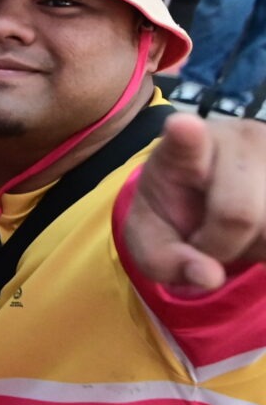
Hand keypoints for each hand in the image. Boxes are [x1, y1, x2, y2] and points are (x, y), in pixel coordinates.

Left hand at [123, 114, 265, 293]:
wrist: (205, 195)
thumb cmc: (174, 212)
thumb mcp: (150, 238)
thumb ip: (163, 260)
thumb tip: (208, 277)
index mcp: (183, 149)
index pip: (186, 140)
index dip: (187, 137)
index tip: (183, 127)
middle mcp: (239, 140)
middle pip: (238, 214)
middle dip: (220, 246)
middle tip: (206, 238)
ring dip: (256, 247)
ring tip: (236, 229)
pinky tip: (260, 228)